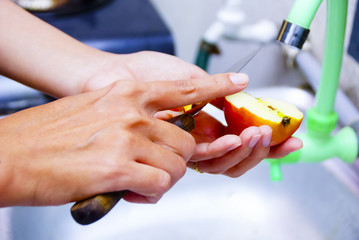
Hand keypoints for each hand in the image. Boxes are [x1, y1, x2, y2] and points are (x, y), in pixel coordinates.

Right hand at [0, 73, 246, 206]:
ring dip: (162, 179)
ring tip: (136, 182)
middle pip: (185, 141)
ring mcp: (126, 137)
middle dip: (175, 161)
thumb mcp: (94, 110)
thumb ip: (128, 117)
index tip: (236, 83)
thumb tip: (152, 132)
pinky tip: (128, 190)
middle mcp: (130, 111)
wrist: (9, 154)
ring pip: (176, 165)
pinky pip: (159, 185)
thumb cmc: (47, 136)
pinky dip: (149, 193)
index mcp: (126, 93)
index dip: (214, 85)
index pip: (182, 87)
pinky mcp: (117, 167)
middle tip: (153, 170)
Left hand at [82, 51, 301, 176]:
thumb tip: (242, 86)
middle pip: (237, 155)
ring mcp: (186, 146)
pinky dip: (221, 154)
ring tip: (256, 135)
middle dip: (262, 149)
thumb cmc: (143, 71)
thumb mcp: (186, 74)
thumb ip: (214, 88)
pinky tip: (232, 141)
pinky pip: (201, 162)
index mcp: (207, 118)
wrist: (112, 75)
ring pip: (223, 163)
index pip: (243, 136)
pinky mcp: (171, 152)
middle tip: (275, 136)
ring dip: (245, 151)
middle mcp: (198, 136)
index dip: (268, 140)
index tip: (290, 137)